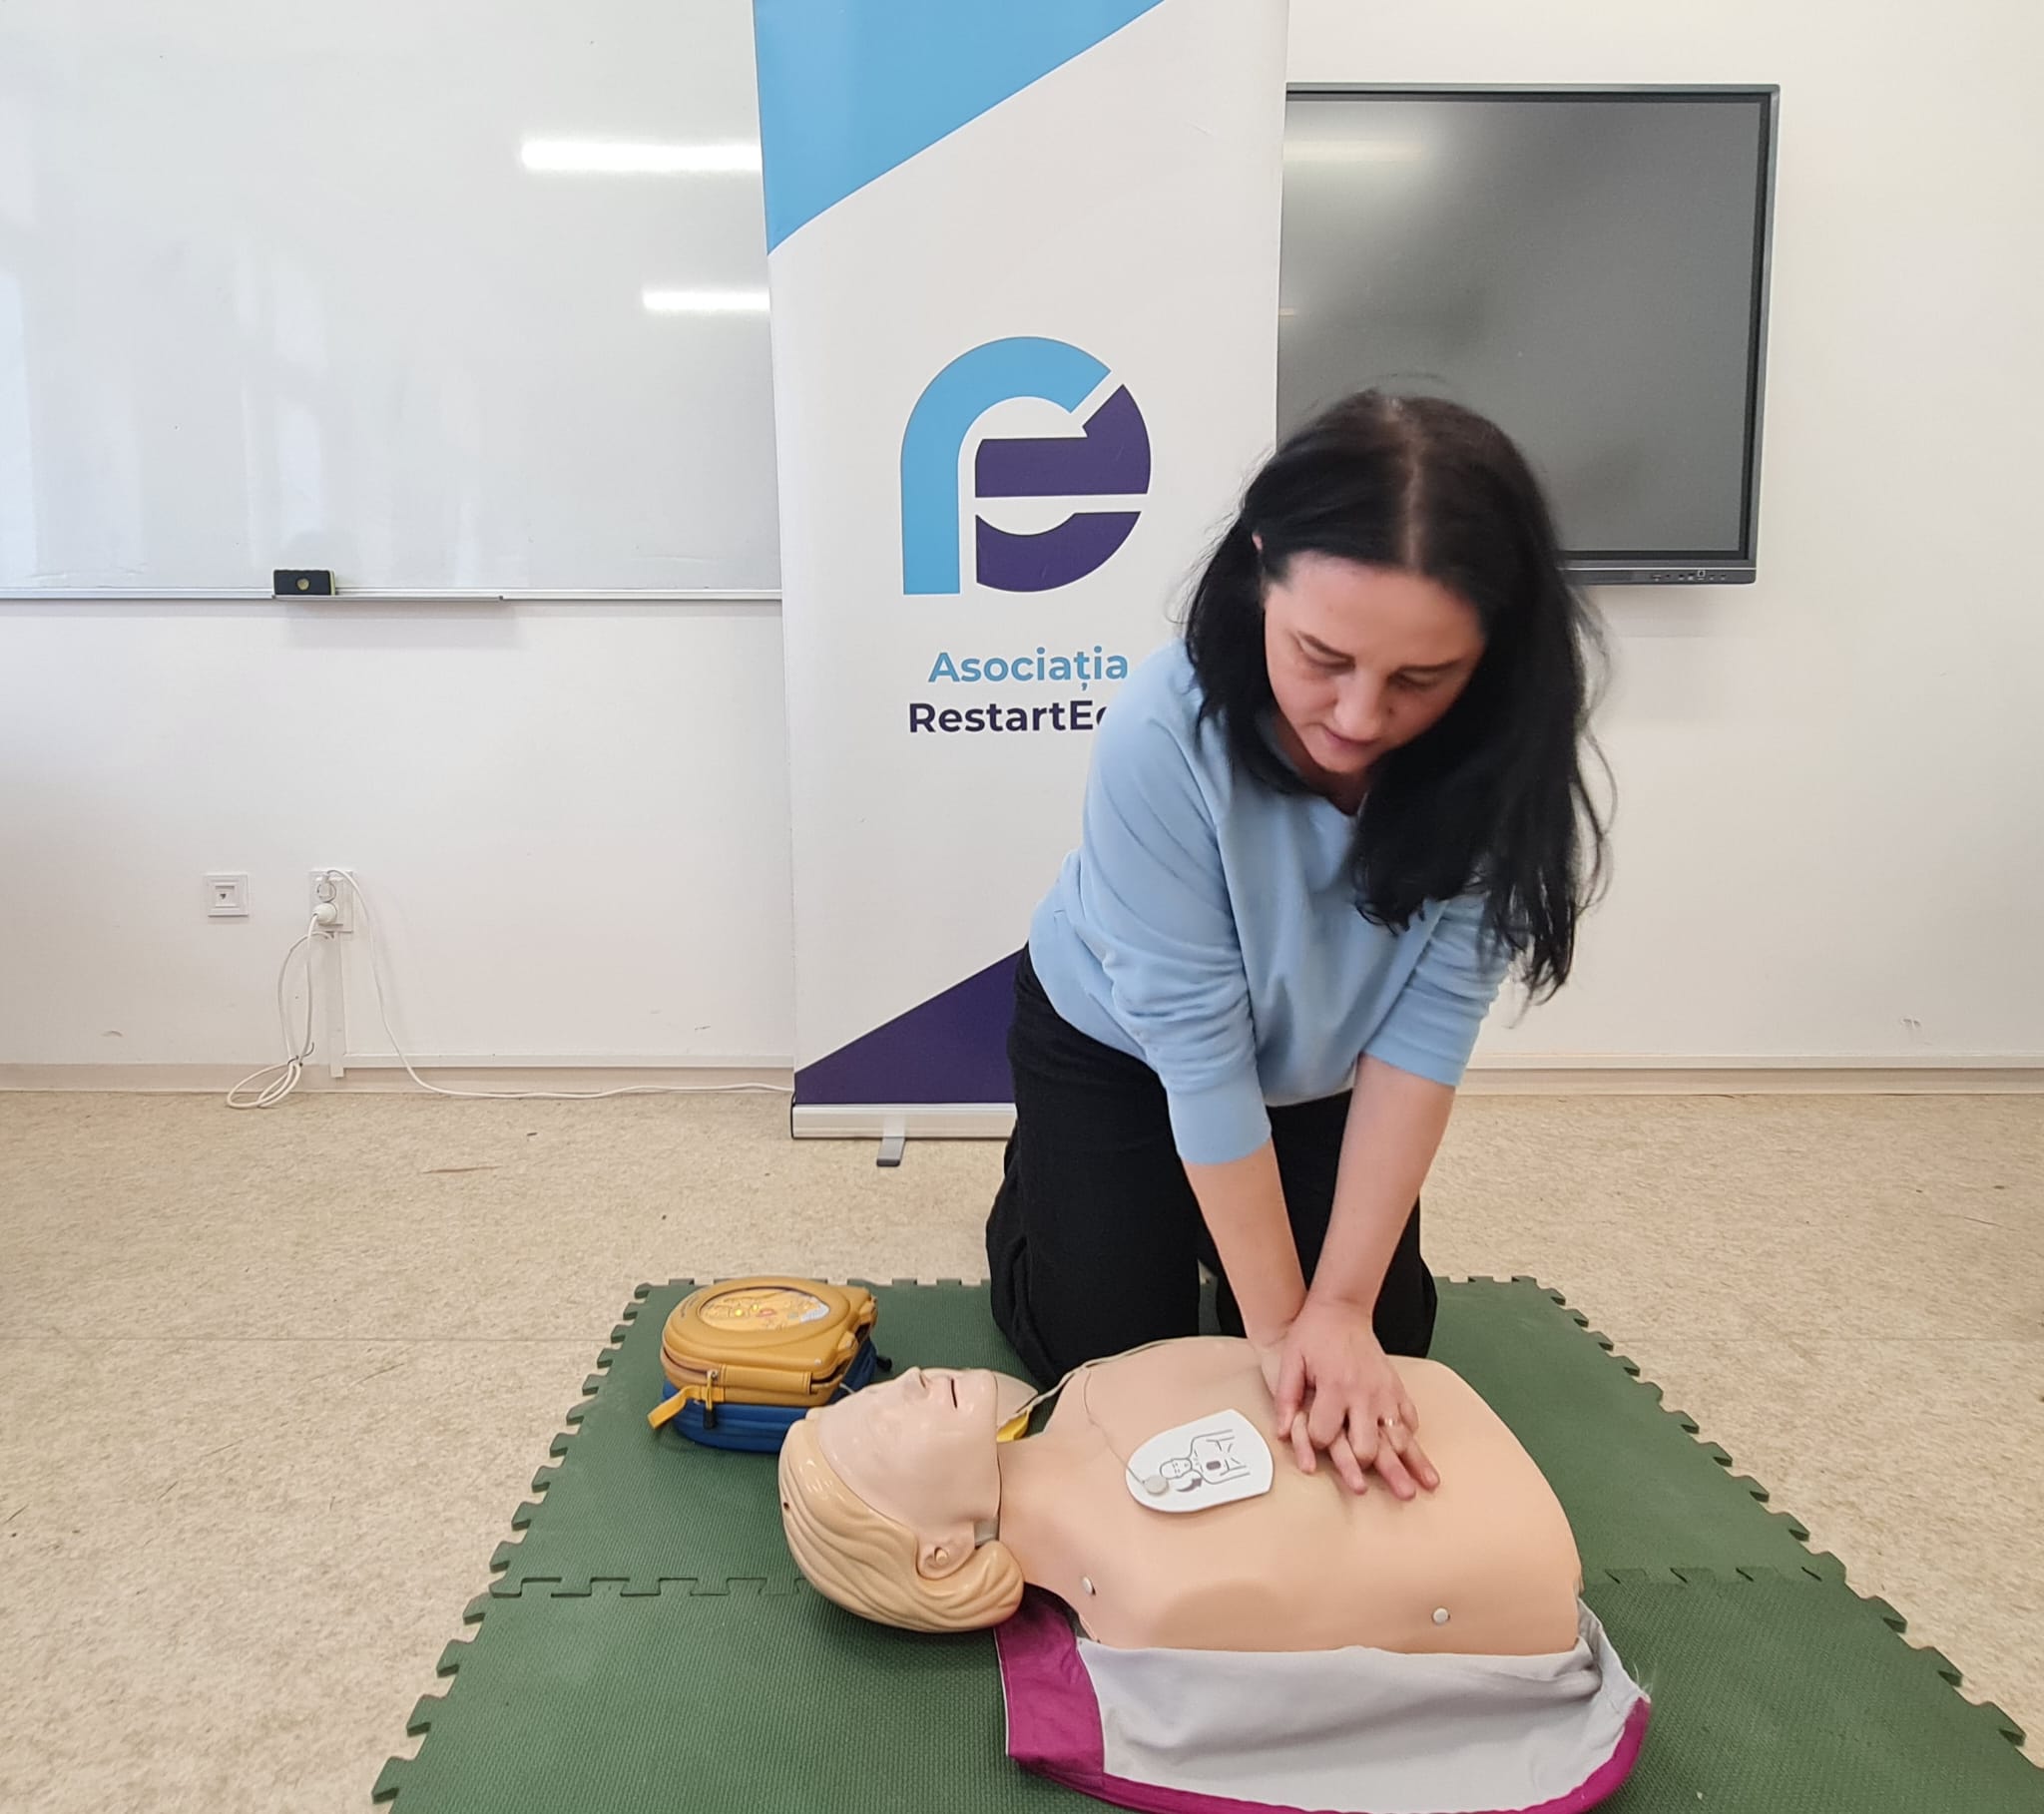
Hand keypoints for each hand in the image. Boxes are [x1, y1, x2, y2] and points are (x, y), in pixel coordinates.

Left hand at [1252, 1298, 1438, 1498]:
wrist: (1341, 1308)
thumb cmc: (1312, 1334)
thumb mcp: (1291, 1361)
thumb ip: (1286, 1397)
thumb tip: (1281, 1433)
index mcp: (1335, 1388)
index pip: (1326, 1435)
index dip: (1316, 1445)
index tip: (1314, 1444)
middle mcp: (1363, 1394)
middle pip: (1367, 1446)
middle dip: (1364, 1465)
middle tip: (1366, 1485)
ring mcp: (1384, 1392)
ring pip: (1399, 1437)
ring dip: (1409, 1464)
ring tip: (1423, 1487)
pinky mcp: (1396, 1387)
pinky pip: (1409, 1418)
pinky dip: (1411, 1437)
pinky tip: (1416, 1453)